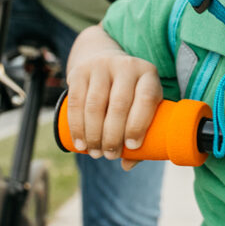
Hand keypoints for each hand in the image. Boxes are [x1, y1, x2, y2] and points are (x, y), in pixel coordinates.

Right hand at [65, 31, 162, 170]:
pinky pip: (76, 102)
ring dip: (94, 135)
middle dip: (113, 136)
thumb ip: (141, 133)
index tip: (132, 146)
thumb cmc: (129, 92)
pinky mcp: (80, 71)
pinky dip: (77, 127)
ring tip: (95, 153)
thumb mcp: (142, 104)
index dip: (139, 124)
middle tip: (110, 155)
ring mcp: (102, 66)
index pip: (146, 98)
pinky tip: (80, 144)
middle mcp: (126, 66)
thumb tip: (127, 165)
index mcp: (148, 74)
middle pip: (119, 105)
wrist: (104, 60)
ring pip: (95, 105)